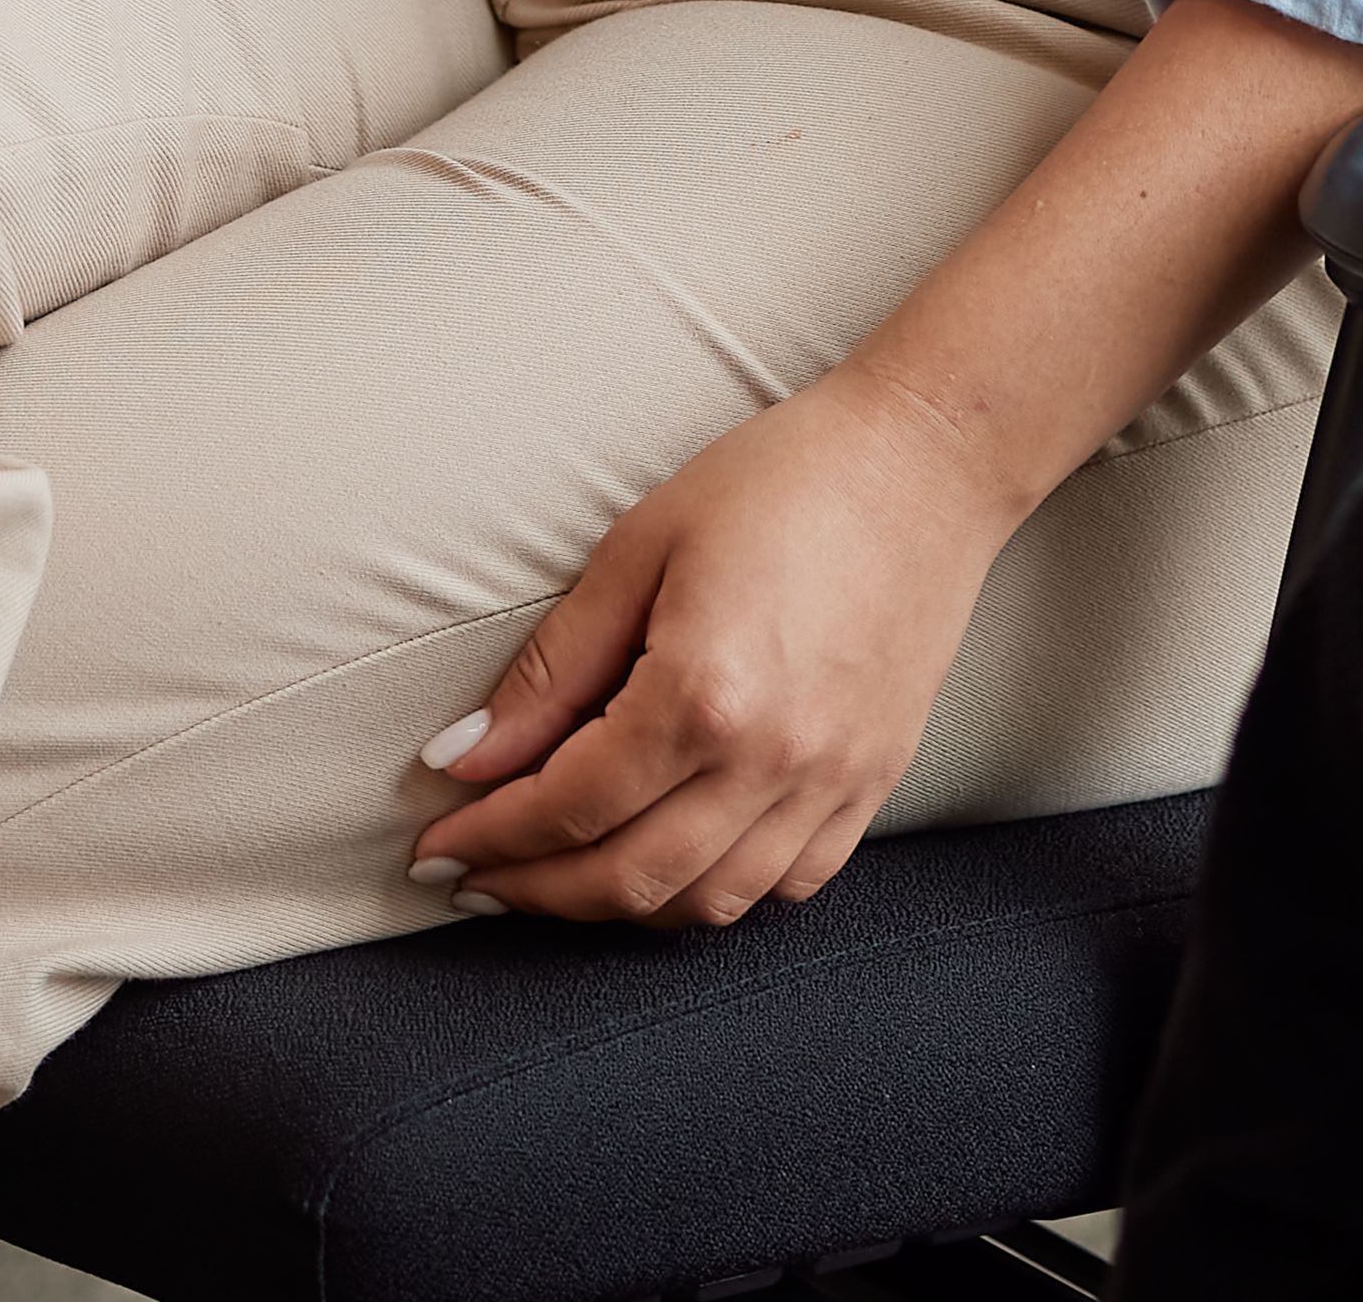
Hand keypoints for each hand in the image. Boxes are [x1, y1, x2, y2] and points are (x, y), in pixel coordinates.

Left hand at [413, 368, 1019, 922]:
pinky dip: (719, 894)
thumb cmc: (783, 476)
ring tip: (562, 875)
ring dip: (618, 907)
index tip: (436, 845)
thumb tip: (468, 757)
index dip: (488, 834)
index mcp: (703, 693)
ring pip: (705, 903)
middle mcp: (770, 758)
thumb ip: (552, 665)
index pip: (567, 807)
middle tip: (477, 877)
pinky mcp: (874, 781)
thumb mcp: (642, 545)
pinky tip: (676, 860)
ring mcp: (832, 780)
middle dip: (533, 890)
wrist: (927, 456)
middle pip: (625, 879)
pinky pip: (788, 884)